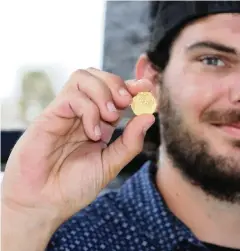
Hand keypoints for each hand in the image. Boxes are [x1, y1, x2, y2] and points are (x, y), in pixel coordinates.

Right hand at [1, 68, 154, 227]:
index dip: (133, 86)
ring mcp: (66, 112)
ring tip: (111, 117)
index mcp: (100, 123)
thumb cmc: (75, 186)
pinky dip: (89, 109)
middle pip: (100, 76)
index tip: (147, 88)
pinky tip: (92, 132)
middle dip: (118, 84)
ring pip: (84, 77)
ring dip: (103, 92)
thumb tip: (150, 116)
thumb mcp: (111, 164)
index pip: (116, 93)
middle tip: (126, 102)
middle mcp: (83, 113)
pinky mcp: (50, 116)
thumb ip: (131, 142)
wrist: (44, 203)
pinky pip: (72, 96)